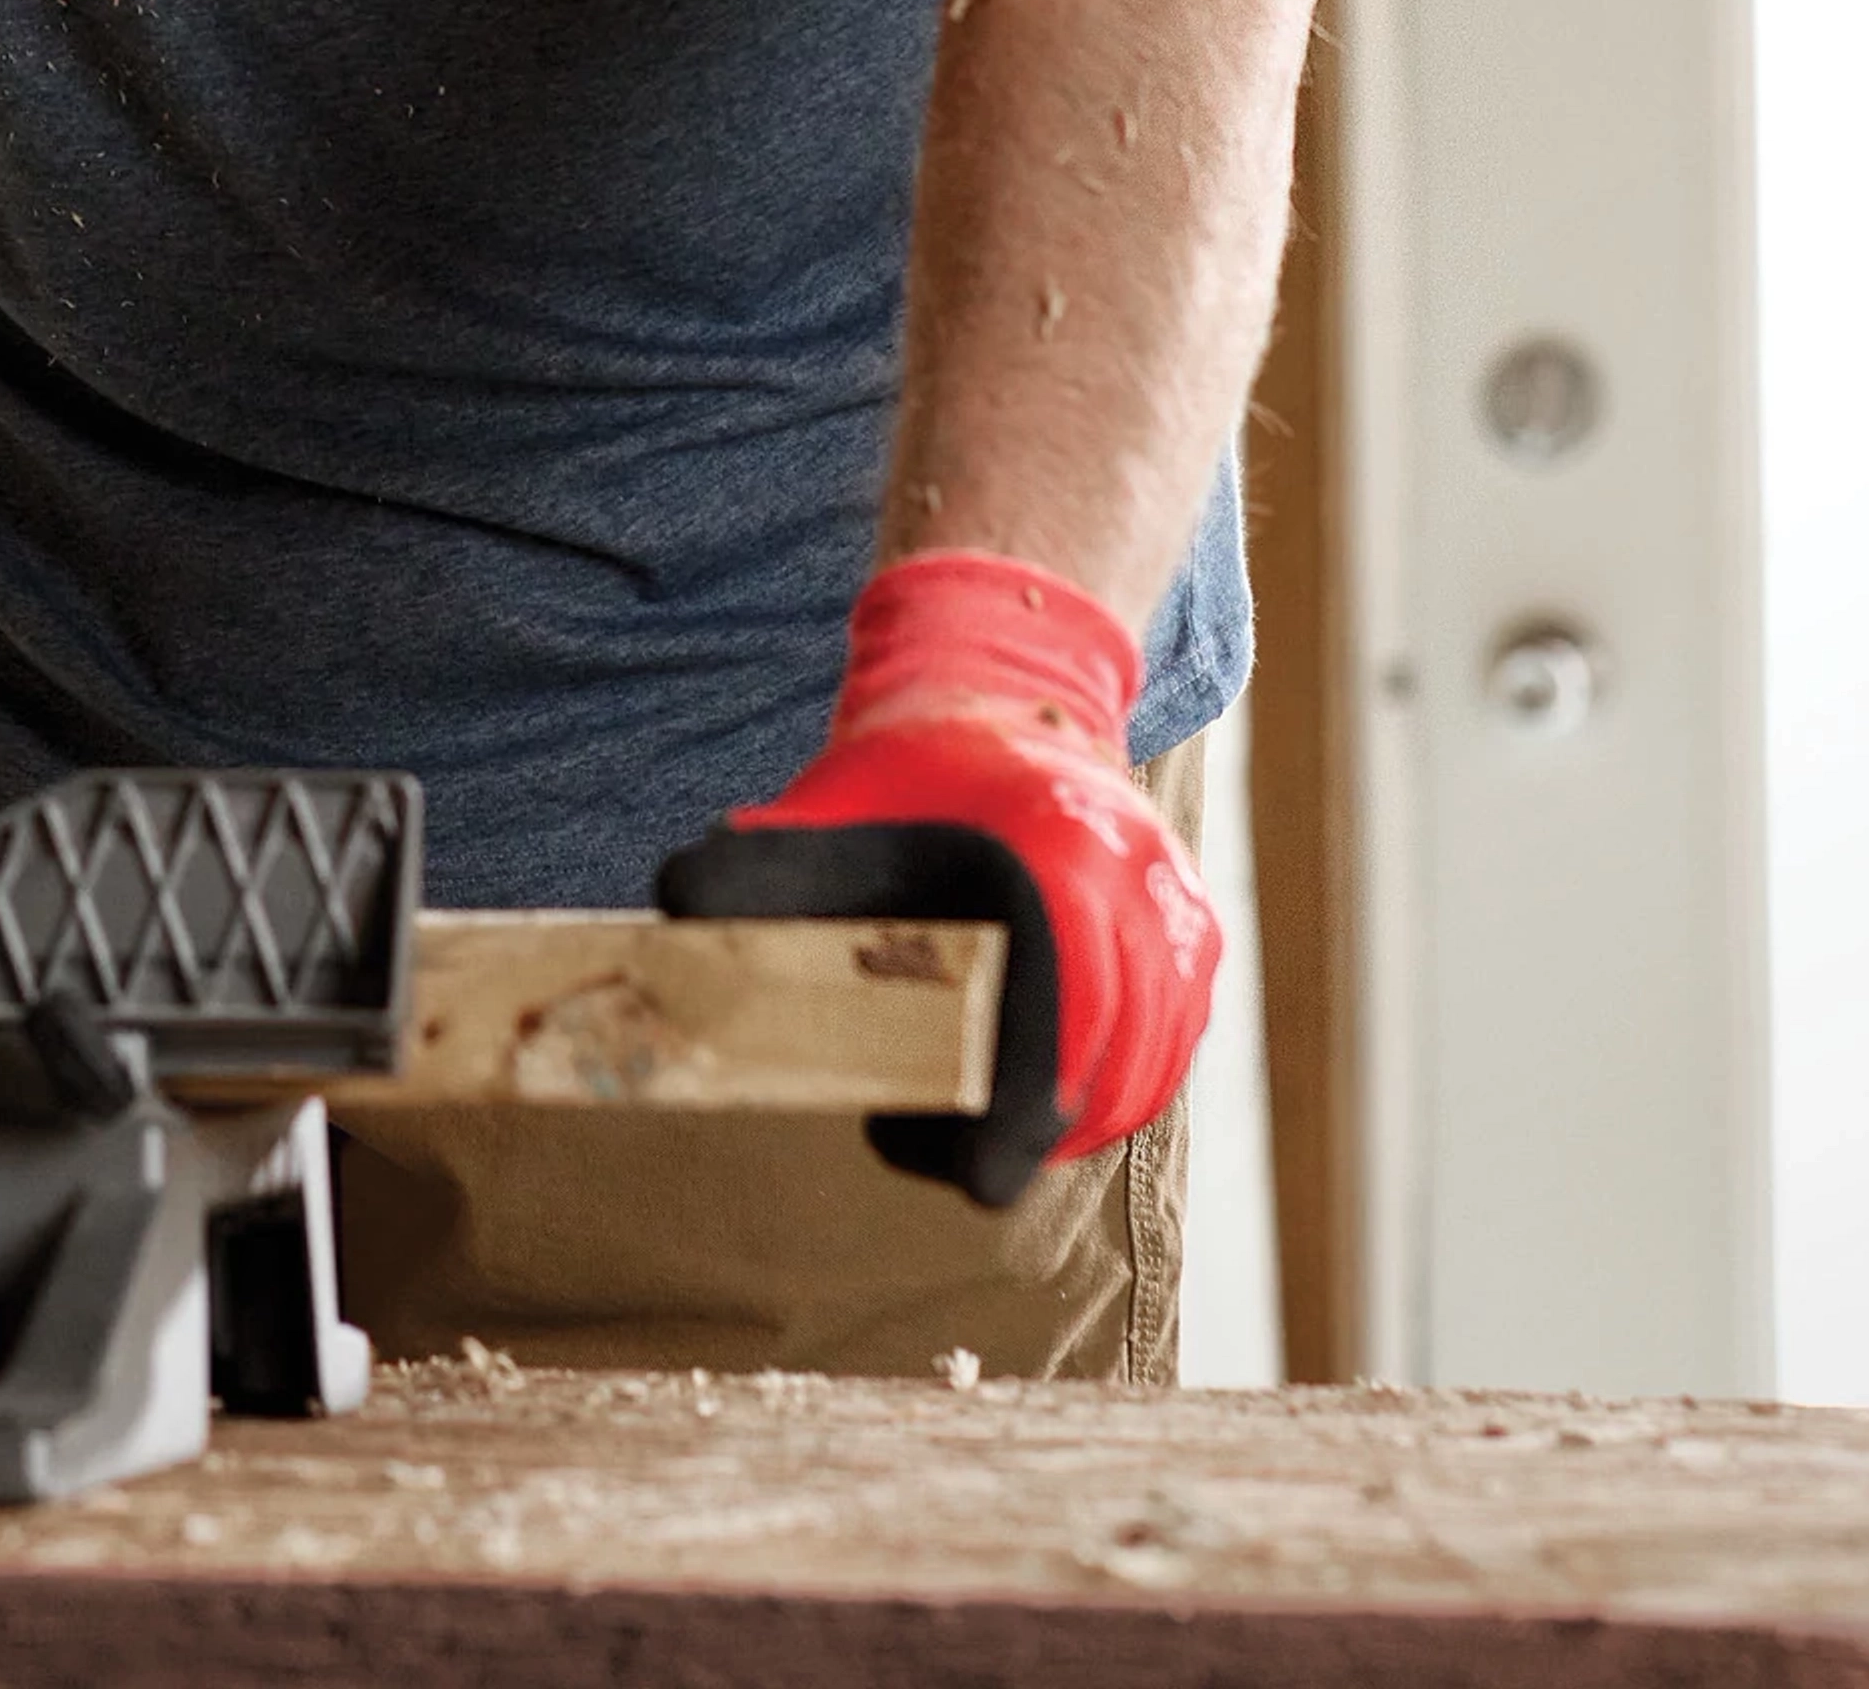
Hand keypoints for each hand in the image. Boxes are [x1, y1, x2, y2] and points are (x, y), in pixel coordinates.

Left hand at [656, 549, 1219, 1205]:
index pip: (1060, 1013)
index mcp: (1061, 852)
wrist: (1010, 691)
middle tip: (916, 1126)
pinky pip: (1156, 1059)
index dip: (1018, 1108)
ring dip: (1055, 1115)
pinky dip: (1096, 1091)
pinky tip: (1023, 1087)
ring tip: (961, 1111)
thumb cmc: (911, 763)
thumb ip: (761, 868)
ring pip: (1131, 1078)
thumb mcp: (831, 802)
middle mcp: (1144, 888)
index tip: (975, 1177)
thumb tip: (671, 909)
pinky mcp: (1198, 947)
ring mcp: (1181, 921)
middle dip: (1012, 1120)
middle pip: (1097, 1068)